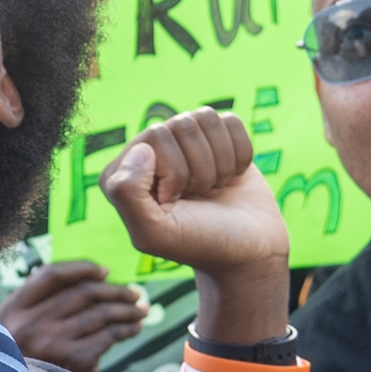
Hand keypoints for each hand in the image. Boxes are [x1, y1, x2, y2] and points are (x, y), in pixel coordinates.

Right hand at [0, 262, 152, 371]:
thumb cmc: (21, 365)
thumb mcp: (12, 330)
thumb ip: (38, 306)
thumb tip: (89, 283)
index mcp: (13, 309)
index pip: (52, 275)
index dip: (82, 268)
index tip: (104, 271)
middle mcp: (32, 323)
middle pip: (83, 293)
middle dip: (114, 290)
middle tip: (134, 293)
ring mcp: (53, 342)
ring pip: (100, 313)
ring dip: (127, 309)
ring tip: (141, 310)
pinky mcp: (74, 361)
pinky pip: (108, 336)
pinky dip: (126, 329)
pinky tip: (134, 328)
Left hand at [97, 111, 293, 338]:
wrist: (248, 253)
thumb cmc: (200, 244)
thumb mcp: (154, 233)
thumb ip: (128, 194)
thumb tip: (141, 148)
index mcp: (122, 173)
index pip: (156, 137)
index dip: (176, 173)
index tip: (176, 204)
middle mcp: (148, 152)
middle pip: (182, 125)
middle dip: (200, 170)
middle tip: (197, 199)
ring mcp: (182, 143)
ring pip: (206, 118)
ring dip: (220, 162)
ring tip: (212, 190)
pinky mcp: (217, 138)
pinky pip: (231, 120)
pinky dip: (240, 154)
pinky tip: (230, 178)